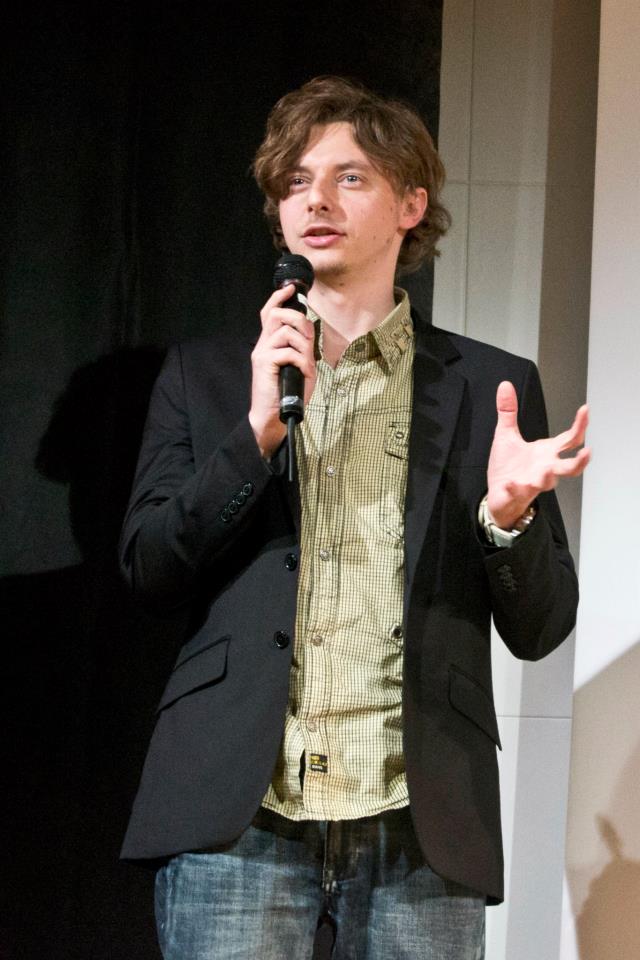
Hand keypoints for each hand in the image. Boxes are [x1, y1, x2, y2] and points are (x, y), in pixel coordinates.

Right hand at [248, 283, 315, 457]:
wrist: (273, 415)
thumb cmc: (287, 392)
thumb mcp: (300, 366)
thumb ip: (302, 348)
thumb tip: (309, 333)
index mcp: (269, 343)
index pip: (269, 313)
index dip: (279, 298)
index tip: (290, 289)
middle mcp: (263, 345)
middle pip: (277, 315)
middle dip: (299, 320)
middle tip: (308, 337)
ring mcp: (263, 353)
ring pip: (285, 332)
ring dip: (303, 346)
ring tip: (307, 363)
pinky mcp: (265, 364)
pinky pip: (288, 352)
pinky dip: (302, 362)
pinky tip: (304, 374)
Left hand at [487, 381, 589, 528]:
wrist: (498, 495)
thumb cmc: (508, 467)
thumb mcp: (506, 434)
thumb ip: (508, 411)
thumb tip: (505, 386)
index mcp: (546, 452)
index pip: (570, 439)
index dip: (580, 425)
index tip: (585, 410)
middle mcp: (545, 468)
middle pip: (570, 467)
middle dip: (579, 462)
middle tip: (587, 453)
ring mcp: (533, 482)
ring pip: (548, 482)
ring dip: (548, 477)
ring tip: (545, 472)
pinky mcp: (517, 493)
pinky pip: (518, 491)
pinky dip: (514, 487)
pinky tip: (509, 483)